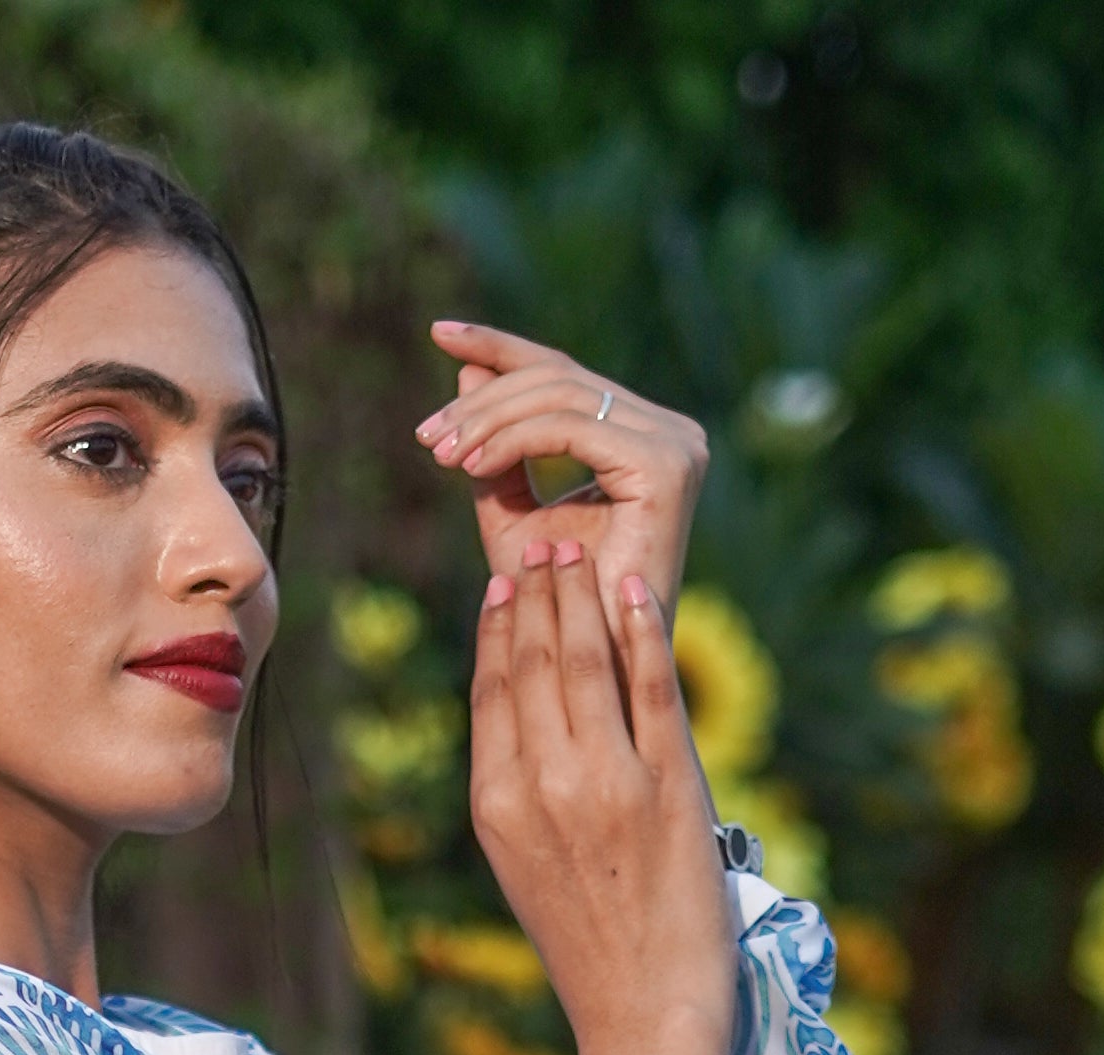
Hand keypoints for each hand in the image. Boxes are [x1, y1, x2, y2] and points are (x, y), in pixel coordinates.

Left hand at [417, 320, 710, 637]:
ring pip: (560, 396)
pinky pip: (572, 428)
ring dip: (488, 422)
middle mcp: (670, 432)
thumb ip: (494, 449)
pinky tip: (471, 466)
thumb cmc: (556, 610)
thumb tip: (467, 371)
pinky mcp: (666, 466)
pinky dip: (514, 440)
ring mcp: (676, 445)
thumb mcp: (514, 516)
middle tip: (427, 434)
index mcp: (643, 436)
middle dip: (482, 399)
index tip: (440, 334)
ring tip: (441, 453)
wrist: (596, 671)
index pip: (563, 375)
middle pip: (558, 379)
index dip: (501, 349)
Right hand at [466, 540, 735, 1054]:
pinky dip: (642, 629)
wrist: (642, 1019)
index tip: (504, 583)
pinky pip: (651, 686)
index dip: (499, 628)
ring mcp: (608, 783)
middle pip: (536, 663)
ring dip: (582, 595)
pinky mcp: (670, 787)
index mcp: (498, 807)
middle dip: (539, 592)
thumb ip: (523, 792)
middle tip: (544, 541)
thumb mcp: (528, 869)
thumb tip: (528, 722)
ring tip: (580, 550)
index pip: (493, 692)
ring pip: (586, 662)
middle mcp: (544, 787)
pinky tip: (634, 588)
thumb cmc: (591, 950)